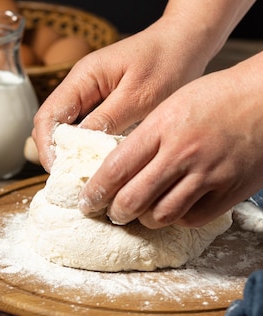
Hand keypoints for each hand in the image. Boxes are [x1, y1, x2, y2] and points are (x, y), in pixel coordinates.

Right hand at [33, 16, 214, 170]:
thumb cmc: (167, 62)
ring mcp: (94, 96)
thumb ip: (107, 120)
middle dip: (59, 154)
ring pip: (71, 131)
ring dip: (76, 154)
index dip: (47, 147)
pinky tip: (104, 165)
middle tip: (73, 183)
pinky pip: (91, 131)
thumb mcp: (139, 96)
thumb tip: (79, 148)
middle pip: (54, 126)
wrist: (188, 43)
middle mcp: (82, 87)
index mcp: (82, 78)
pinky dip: (93, 148)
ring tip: (87, 178)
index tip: (60, 172)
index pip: (47, 116)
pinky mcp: (108, 106)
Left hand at [78, 53, 262, 227]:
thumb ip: (147, 134)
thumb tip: (119, 165)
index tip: (87, 201)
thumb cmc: (218, 96)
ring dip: (144, 219)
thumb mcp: (174, 103)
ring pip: (161, 214)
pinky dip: (177, 219)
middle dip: (115, 212)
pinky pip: (192, 218)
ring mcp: (207, 174)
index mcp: (162, 127)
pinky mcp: (229, 191)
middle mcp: (182, 153)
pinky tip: (171, 209)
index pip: (116, 168)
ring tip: (140, 214)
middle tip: (111, 213)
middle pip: (134, 198)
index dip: (96, 191)